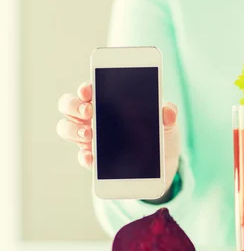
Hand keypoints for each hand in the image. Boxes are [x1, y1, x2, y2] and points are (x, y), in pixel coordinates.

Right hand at [56, 82, 181, 187]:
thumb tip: (168, 111)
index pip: (89, 90)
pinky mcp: (95, 159)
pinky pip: (82, 157)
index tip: (89, 90)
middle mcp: (94, 117)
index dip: (85, 88)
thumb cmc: (161, 133)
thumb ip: (168, 113)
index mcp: (109, 101)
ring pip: (67, 129)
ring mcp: (91, 138)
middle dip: (74, 106)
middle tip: (89, 111)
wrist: (164, 162)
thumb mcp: (168, 122)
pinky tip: (91, 157)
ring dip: (73, 130)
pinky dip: (84, 157)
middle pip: (69, 106)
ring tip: (89, 134)